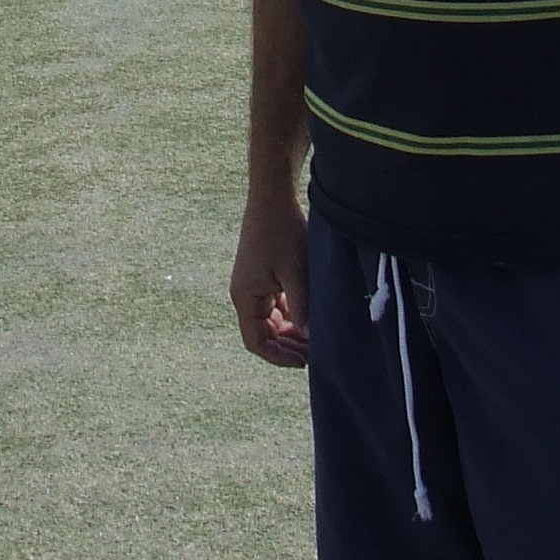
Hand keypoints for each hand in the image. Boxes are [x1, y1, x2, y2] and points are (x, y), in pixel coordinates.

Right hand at [231, 188, 310, 368]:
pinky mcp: (261, 275)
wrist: (272, 198)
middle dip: (287, 346)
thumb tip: (307, 338)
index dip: (278, 357)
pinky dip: (290, 314)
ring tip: (314, 338)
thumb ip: (301, 307)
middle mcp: (244, 294)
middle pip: (262, 333)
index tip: (304, 362)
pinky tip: (308, 316)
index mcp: (245, 297)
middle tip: (314, 353)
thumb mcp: (295, 273)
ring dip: (289, 331)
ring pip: (269, 320)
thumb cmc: (282, 233)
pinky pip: (273, 305)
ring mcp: (252, 284)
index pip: (256, 341)